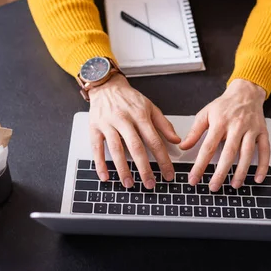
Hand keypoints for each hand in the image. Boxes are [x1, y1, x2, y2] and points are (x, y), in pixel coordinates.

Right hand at [89, 74, 180, 188]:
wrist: (106, 86)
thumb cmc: (129, 98)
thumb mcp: (150, 107)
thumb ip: (164, 124)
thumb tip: (176, 140)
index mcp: (140, 115)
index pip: (155, 141)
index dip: (163, 159)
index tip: (168, 174)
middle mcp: (124, 120)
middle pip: (136, 147)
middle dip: (144, 168)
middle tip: (150, 184)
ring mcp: (108, 124)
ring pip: (116, 150)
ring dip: (123, 169)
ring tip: (129, 183)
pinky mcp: (94, 128)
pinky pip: (96, 148)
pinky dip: (100, 164)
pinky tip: (105, 176)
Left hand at [180, 79, 269, 191]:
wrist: (246, 92)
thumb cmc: (224, 105)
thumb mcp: (205, 114)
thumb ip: (194, 132)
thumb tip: (183, 146)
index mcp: (220, 123)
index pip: (208, 148)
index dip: (200, 165)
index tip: (194, 178)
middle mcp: (237, 126)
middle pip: (228, 153)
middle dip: (220, 173)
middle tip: (213, 187)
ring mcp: (251, 130)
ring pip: (247, 154)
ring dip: (241, 172)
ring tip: (234, 185)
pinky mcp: (263, 132)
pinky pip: (264, 151)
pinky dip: (262, 165)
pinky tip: (257, 178)